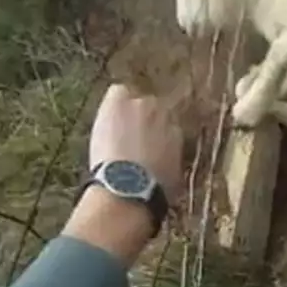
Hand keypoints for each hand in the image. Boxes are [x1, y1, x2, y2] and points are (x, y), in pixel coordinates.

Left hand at [63, 84, 184, 265]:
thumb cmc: (153, 194)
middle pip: (154, 110)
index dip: (155, 136)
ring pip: (135, 100)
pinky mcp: (122, 103)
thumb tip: (166, 168)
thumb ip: (170, 164)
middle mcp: (167, 116)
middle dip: (143, 122)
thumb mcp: (172, 180)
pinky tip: (106, 115)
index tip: (145, 147)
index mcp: (180, 136)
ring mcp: (145, 107)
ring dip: (127, 112)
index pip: (168, 127)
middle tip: (128, 139)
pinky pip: (118, 92)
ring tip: (114, 129)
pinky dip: (114, 101)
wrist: (130, 190)